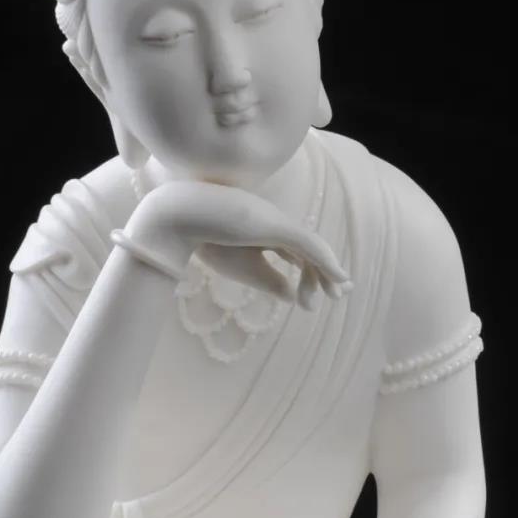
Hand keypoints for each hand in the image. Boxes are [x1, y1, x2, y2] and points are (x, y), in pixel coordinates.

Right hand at [128, 179, 350, 308]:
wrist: (179, 218)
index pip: (294, 251)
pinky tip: (337, 276)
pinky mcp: (274, 225)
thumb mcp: (242, 268)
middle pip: (307, 248)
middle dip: (324, 271)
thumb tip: (292, 296)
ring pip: (312, 248)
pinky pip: (308, 245)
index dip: (310, 271)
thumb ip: (268, 280)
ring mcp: (274, 221)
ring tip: (336, 293)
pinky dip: (325, 261)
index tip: (311, 299)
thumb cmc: (205, 240)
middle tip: (338, 295)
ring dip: (326, 272)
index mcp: (261, 231)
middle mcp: (272, 223)